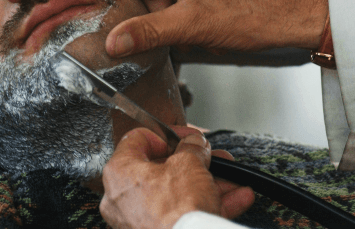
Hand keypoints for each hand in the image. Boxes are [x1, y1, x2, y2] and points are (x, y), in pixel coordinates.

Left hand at [100, 126, 253, 228]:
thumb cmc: (177, 209)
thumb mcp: (189, 163)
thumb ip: (192, 147)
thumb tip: (194, 143)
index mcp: (119, 172)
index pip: (137, 140)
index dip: (167, 134)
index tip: (187, 136)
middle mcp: (123, 197)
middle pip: (162, 169)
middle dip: (194, 161)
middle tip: (209, 156)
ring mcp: (139, 220)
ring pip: (177, 193)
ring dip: (207, 183)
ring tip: (231, 178)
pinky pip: (182, 214)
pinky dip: (207, 205)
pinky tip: (235, 198)